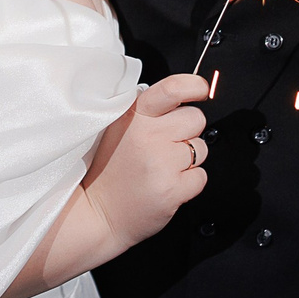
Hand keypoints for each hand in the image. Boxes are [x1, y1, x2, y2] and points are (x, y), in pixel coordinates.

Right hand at [80, 73, 209, 248]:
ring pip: (201, 149)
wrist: (96, 212)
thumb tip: (180, 97)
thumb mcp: (118, 129)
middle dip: (188, 132)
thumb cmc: (109, 170)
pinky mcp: (172, 189)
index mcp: (134, 116)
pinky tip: (167, 185)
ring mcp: (161, 163)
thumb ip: (146, 113)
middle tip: (166, 146)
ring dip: (188, 160)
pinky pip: (201, 177)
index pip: (172, 89)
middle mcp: (148, 136)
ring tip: (162, 169)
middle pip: (196, 118)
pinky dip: (189, 183)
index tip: (201, 89)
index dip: (194, 85)